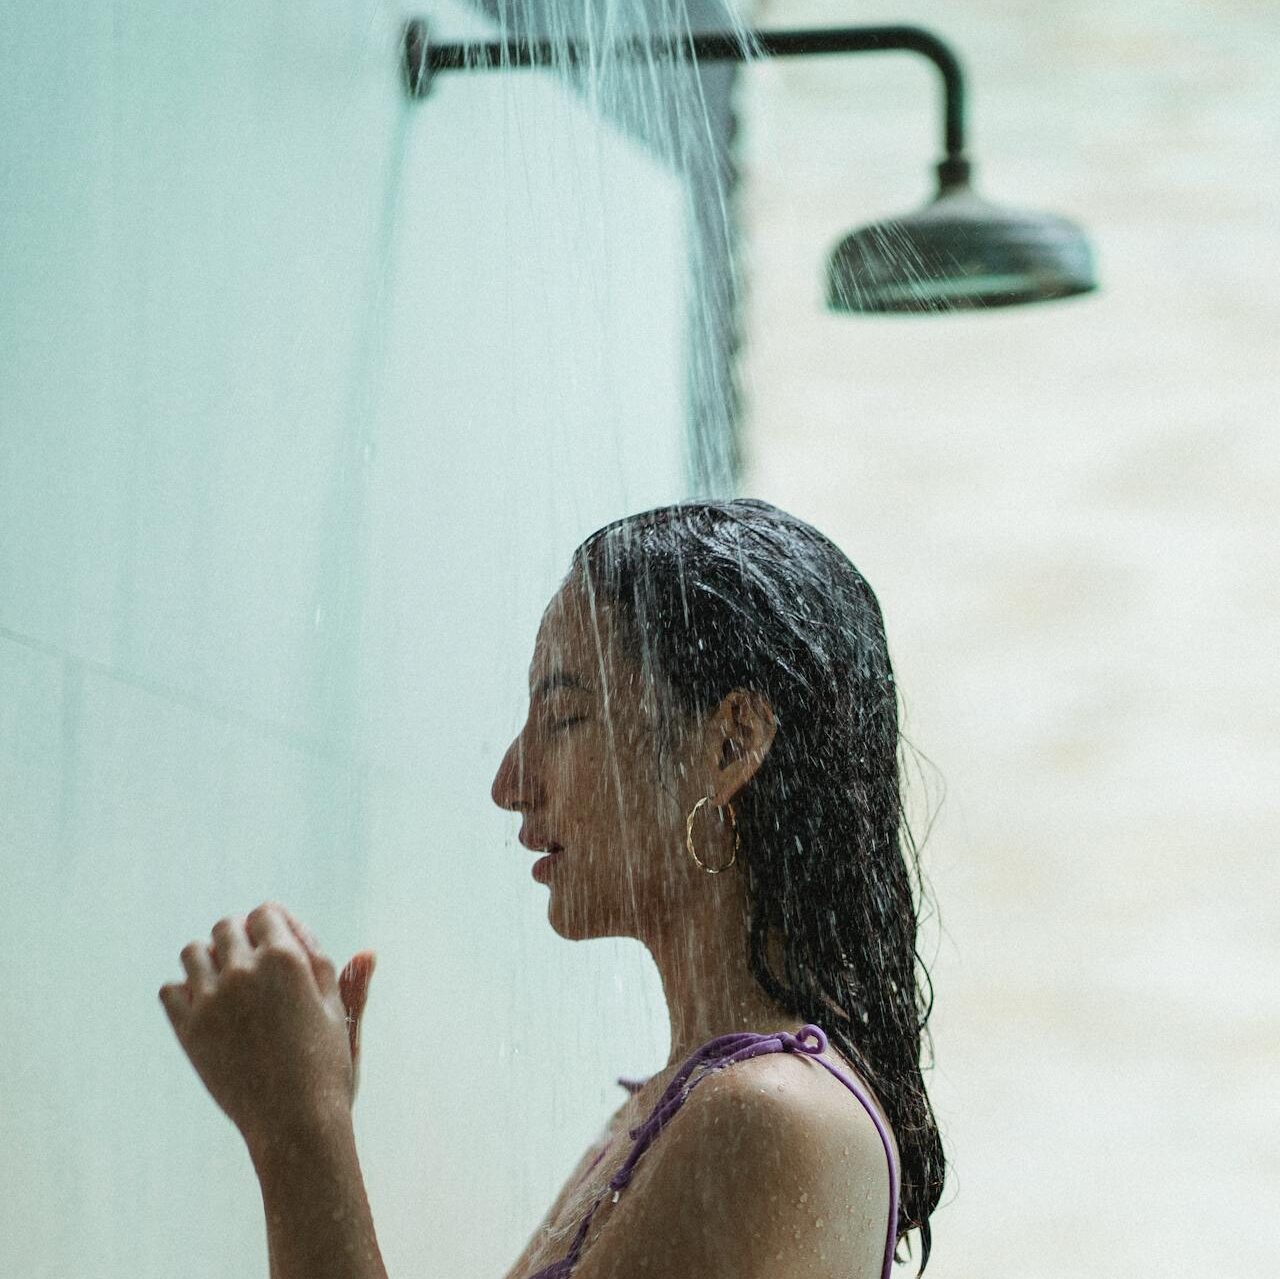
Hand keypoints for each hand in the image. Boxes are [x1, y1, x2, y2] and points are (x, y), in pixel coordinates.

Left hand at [159, 901, 375, 1150]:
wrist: (294, 1123)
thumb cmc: (326, 1068)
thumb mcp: (340, 1017)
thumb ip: (347, 978)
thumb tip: (368, 952)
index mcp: (287, 958)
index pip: (264, 912)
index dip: (272, 926)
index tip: (277, 947)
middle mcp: (245, 970)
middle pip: (226, 927)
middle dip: (239, 939)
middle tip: (253, 970)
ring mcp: (212, 999)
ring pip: (193, 951)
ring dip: (208, 960)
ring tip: (227, 986)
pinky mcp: (189, 1029)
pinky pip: (170, 990)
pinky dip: (184, 993)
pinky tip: (207, 1009)